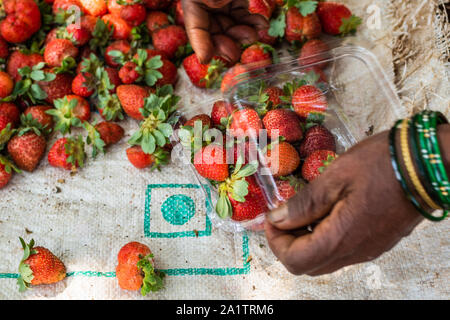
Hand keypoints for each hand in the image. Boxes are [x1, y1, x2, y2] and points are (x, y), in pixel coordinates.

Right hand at [182, 0, 268, 64]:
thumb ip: (209, 6)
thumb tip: (207, 42)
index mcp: (193, 3)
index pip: (196, 30)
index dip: (202, 46)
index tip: (206, 60)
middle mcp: (206, 5)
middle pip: (215, 33)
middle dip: (227, 44)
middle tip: (235, 53)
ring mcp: (223, 4)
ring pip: (232, 28)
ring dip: (243, 35)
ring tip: (253, 35)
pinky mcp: (237, 1)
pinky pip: (245, 17)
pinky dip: (254, 24)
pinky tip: (262, 24)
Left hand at [265, 130, 425, 275]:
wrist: (427, 163)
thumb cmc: (381, 165)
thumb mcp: (335, 178)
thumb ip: (304, 204)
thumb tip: (277, 219)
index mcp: (341, 238)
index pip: (295, 260)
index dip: (275, 242)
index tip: (271, 218)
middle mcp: (355, 252)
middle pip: (308, 265)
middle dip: (288, 243)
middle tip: (284, 216)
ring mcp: (368, 249)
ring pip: (325, 260)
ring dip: (306, 241)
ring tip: (302, 211)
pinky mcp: (377, 241)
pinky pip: (342, 251)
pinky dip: (324, 238)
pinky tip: (325, 212)